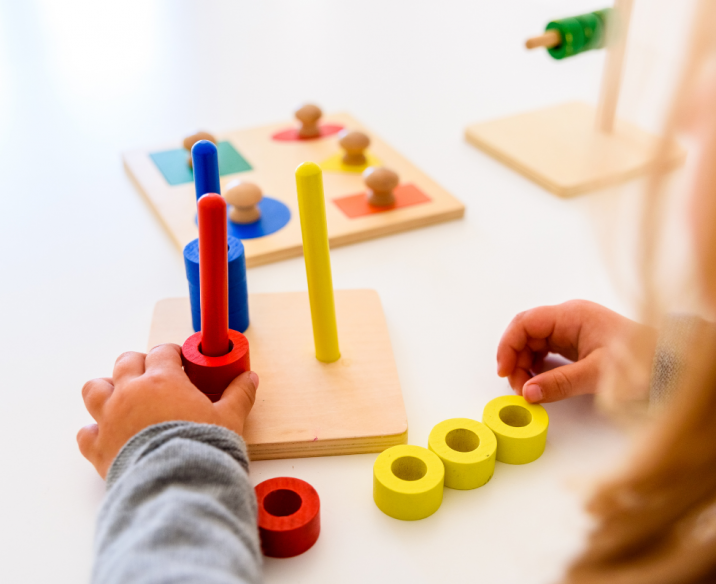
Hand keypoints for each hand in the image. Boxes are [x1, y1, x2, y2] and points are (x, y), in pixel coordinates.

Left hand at [77, 344, 257, 477]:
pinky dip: (95, 430)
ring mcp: (110, 418)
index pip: (162, 351)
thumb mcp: (229, 419)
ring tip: (124, 398)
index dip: (172, 354)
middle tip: (155, 377)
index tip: (181, 363)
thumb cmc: (201, 447)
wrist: (175, 484)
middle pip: (126, 362)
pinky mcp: (98, 447)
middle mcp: (131, 393)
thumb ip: (239, 395)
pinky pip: (86, 432)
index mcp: (162, 380)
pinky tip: (110, 434)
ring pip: (95, 389)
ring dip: (108, 389)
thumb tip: (250, 378)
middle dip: (139, 364)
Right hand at [496, 300, 651, 403]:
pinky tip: (539, 381)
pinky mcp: (576, 343)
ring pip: (534, 342)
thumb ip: (559, 383)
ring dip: (525, 363)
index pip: (525, 323)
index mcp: (571, 315)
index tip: (504, 370)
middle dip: (515, 357)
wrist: (670, 363)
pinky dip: (538, 366)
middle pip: (526, 332)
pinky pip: (547, 350)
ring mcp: (572, 330)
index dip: (508, 345)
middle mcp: (568, 318)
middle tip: (515, 384)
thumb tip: (528, 393)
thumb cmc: (641, 361)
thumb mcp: (597, 375)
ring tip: (527, 388)